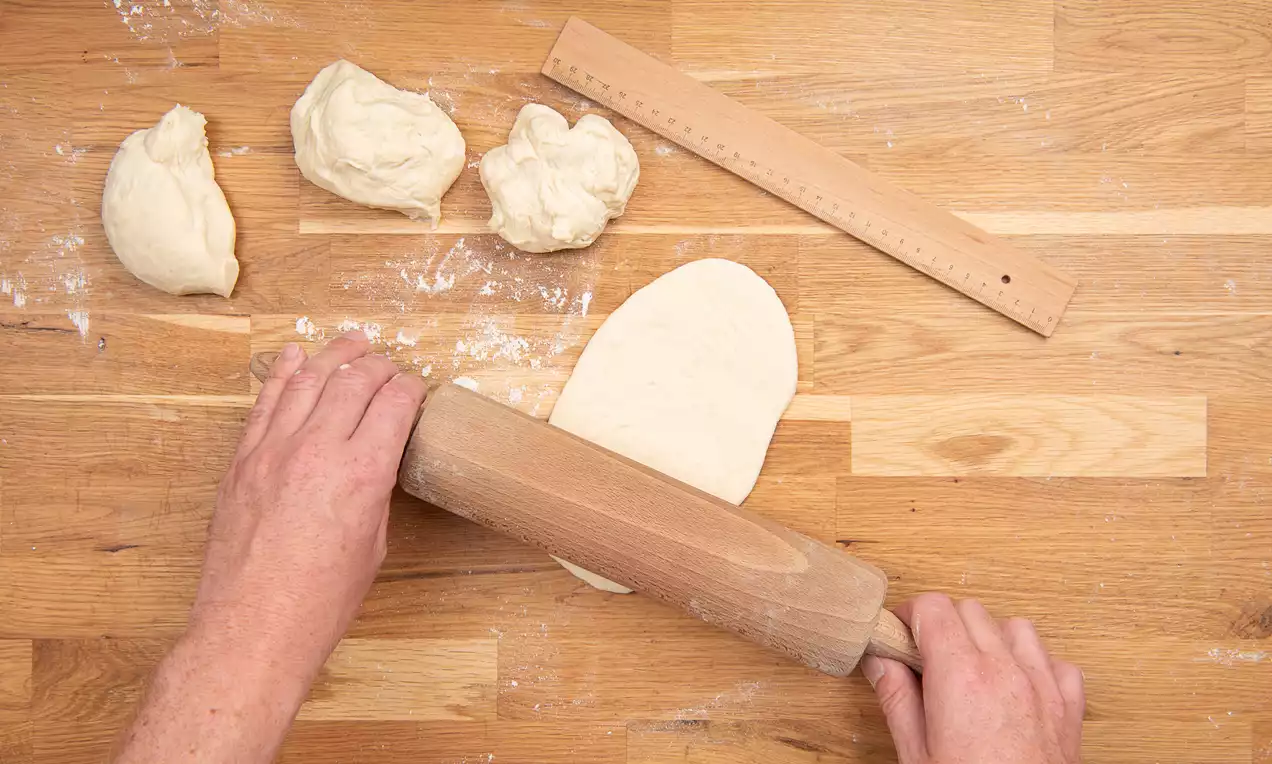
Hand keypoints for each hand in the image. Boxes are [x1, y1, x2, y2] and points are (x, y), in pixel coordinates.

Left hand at [192, 331, 427, 678]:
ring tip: (352, 340)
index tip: (416, 388)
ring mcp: (274, 451)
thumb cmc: (321, 601)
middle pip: (354, 381)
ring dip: (334, 355)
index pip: (394, 404)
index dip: (411, 389)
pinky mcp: (243, 462)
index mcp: (363, 473)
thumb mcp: (373, 545)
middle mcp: (318, 450)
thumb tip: (372, 465)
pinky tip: (295, 357)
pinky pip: (265, 404)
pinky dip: (283, 375)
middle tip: (389, 363)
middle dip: (378, 365)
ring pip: (308, 380)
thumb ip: (374, 493)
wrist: (253, 627)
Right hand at [863, 594, 1083, 763]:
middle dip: (943, 625)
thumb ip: (897, 700)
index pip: (933, 607)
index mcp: (962, 678)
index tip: (899, 637)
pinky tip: (1016, 688)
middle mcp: (1005, 672)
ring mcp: (1042, 688)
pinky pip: (1056, 663)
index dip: (909, 616)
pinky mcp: (1068, 711)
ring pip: (1016, 627)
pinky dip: (1035, 666)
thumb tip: (880, 662)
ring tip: (970, 670)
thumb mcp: (915, 756)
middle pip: (970, 609)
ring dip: (990, 638)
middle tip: (924, 660)